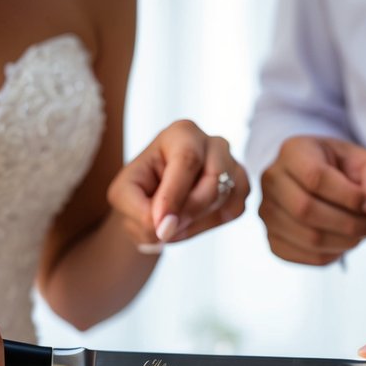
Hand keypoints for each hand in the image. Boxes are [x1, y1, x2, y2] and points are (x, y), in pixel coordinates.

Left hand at [107, 120, 248, 251]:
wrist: (153, 202)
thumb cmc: (138, 191)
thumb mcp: (124, 196)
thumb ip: (140, 209)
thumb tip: (166, 228)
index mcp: (182, 134)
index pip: (187, 161)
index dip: (175, 196)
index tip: (161, 227)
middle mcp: (213, 144)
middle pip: (214, 180)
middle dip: (189, 212)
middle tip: (165, 231)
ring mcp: (232, 165)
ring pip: (226, 198)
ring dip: (196, 221)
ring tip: (172, 227)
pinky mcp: (241, 188)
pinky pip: (234, 210)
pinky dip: (209, 224)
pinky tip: (190, 223)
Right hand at [258, 135, 365, 264]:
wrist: (317, 180)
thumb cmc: (343, 167)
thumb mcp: (365, 160)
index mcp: (292, 152)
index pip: (315, 178)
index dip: (349, 197)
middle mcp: (272, 180)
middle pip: (306, 210)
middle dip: (349, 224)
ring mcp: (267, 212)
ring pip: (307, 238)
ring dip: (344, 242)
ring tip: (363, 233)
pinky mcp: (272, 239)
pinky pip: (303, 256)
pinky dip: (331, 255)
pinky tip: (343, 242)